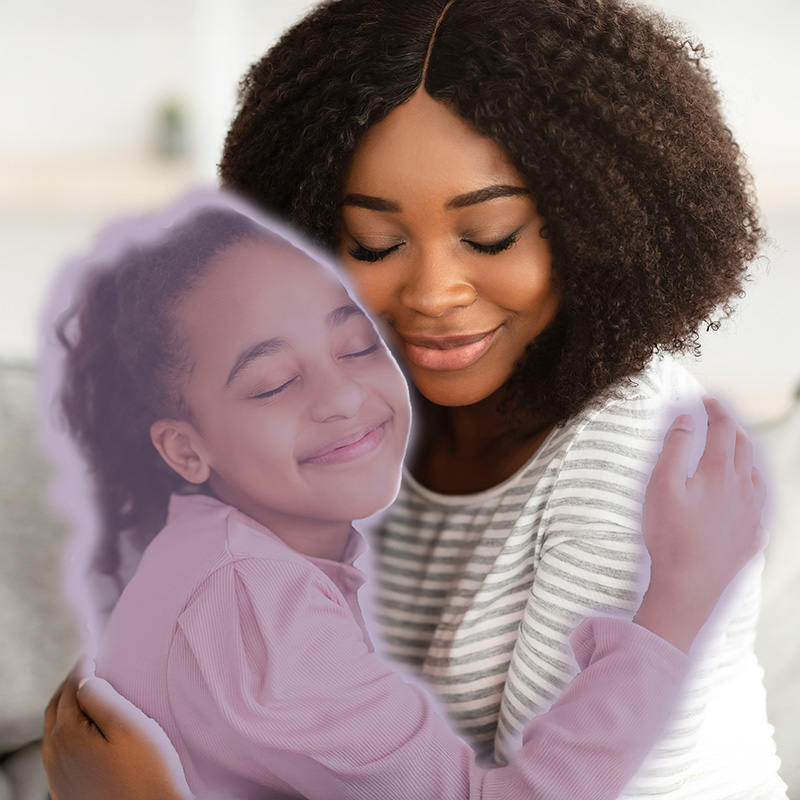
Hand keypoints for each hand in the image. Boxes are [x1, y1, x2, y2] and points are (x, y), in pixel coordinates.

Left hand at [43, 658, 192, 799]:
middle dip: (68, 686)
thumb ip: (102, 697)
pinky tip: (85, 733)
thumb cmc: (148, 771)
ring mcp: (58, 778)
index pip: (70, 689)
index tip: (92, 654)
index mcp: (67, 735)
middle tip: (86, 669)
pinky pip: (59, 753)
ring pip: (54, 732)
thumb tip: (83, 677)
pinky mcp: (67, 793)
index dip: (81, 668)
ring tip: (85, 695)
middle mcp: (54, 757)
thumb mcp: (129, 725)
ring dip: (66, 709)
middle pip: (55, 709)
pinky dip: (68, 733)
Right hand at [634, 396, 767, 652]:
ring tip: (733, 451)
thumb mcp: (661, 485)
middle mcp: (742, 489)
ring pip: (755, 475)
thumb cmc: (669, 535)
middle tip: (717, 419)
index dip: (715, 410)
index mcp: (720, 472)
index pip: (723, 429)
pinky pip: (757, 506)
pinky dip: (751, 490)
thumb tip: (686, 419)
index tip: (706, 400)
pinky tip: (744, 497)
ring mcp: (750, 514)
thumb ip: (675, 448)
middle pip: (743, 449)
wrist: (688, 586)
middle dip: (731, 429)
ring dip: (745, 457)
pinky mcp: (750, 537)